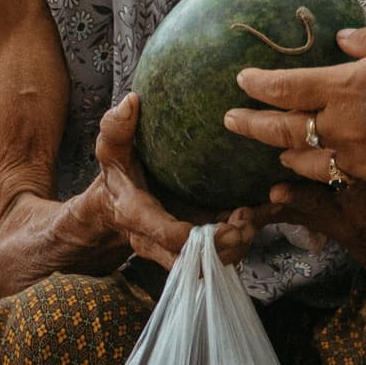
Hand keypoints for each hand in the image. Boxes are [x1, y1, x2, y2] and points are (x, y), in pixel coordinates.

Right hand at [84, 95, 250, 268]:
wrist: (113, 208)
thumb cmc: (116, 175)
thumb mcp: (111, 150)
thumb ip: (115, 128)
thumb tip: (131, 100)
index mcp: (138, 216)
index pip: (165, 234)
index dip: (193, 237)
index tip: (221, 226)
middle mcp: (158, 240)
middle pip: (192, 260)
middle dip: (223, 248)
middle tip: (244, 222)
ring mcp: (177, 247)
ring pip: (209, 263)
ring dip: (236, 246)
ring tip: (249, 216)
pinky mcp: (194, 245)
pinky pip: (220, 254)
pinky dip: (241, 240)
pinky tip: (254, 215)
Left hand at [225, 23, 365, 189]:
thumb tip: (342, 38)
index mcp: (342, 87)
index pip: (287, 87)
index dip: (261, 84)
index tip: (243, 80)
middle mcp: (341, 126)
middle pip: (285, 129)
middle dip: (255, 125)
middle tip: (232, 121)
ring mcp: (359, 156)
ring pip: (310, 163)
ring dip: (291, 156)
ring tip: (280, 155)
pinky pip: (342, 179)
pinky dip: (329, 173)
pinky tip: (329, 171)